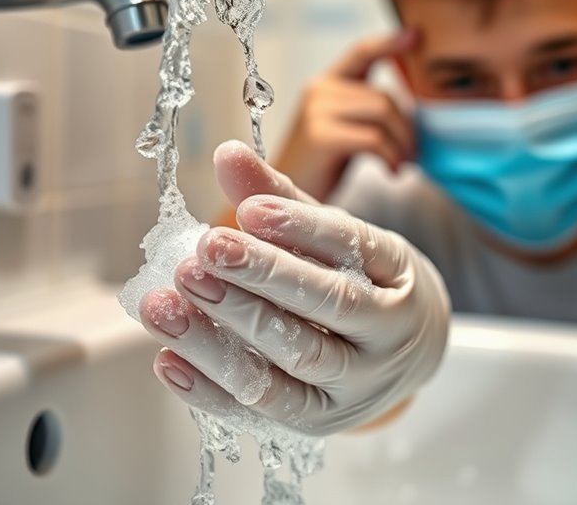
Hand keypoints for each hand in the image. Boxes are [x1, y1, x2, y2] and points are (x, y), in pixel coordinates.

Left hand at [140, 141, 450, 435]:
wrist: (410, 352)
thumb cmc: (363, 282)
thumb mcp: (335, 236)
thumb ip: (280, 199)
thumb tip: (226, 154)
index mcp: (396, 276)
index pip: (352, 247)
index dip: (300, 229)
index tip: (249, 210)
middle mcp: (385, 336)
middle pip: (323, 310)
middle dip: (258, 281)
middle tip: (202, 255)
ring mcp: (356, 386)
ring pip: (292, 365)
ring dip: (221, 337)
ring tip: (165, 304)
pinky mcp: (323, 423)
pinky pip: (266, 410)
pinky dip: (212, 390)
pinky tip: (167, 359)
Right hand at [273, 32, 418, 202]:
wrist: (281, 196)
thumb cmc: (319, 167)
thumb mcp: (343, 129)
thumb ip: (367, 111)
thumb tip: (414, 111)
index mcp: (325, 85)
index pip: (361, 52)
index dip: (390, 42)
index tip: (417, 35)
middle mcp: (319, 91)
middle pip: (384, 96)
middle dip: (407, 128)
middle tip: (414, 154)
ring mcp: (317, 112)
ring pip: (383, 114)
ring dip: (402, 143)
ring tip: (402, 163)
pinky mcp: (321, 136)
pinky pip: (374, 139)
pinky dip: (391, 156)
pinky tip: (392, 171)